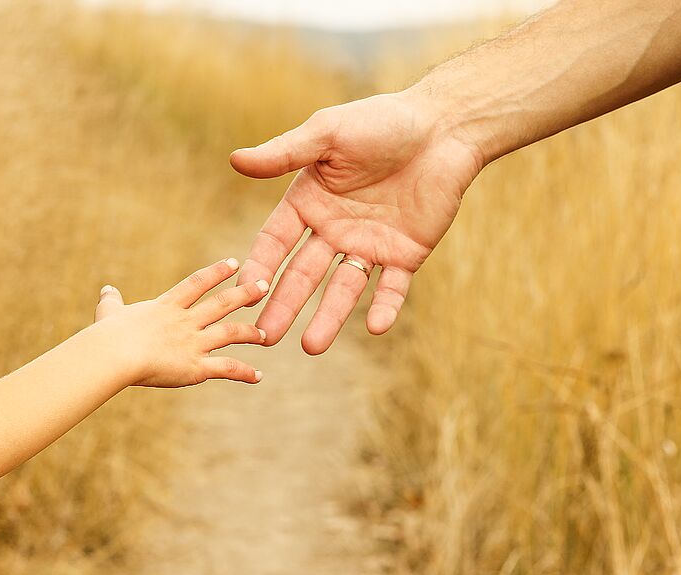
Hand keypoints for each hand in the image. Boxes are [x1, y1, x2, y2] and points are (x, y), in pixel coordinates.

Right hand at [94, 258, 268, 386]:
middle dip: (245, 294)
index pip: (197, 283)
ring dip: (249, 333)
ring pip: (230, 333)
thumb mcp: (109, 313)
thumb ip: (111, 301)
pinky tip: (258, 376)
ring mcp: (193, 343)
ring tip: (264, 334)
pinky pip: (227, 369)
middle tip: (265, 285)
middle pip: (222, 303)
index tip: (234, 263)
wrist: (116, 353)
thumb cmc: (108, 335)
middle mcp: (185, 322)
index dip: (217, 272)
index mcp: (167, 307)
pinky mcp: (196, 367)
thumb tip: (107, 289)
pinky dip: (245, 373)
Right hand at [230, 91, 482, 353]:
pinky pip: (393, 287)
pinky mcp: (405, 255)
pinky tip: (374, 326)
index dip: (261, 265)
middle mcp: (334, 230)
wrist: (445, 127)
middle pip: (303, 274)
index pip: (277, 241)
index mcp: (309, 202)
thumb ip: (285, 153)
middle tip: (265, 337)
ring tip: (312, 347)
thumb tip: (235, 160)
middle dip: (284, 305)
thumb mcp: (329, 134)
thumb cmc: (383, 121)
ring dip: (328, 318)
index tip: (245, 291)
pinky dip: (385, 307)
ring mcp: (369, 245)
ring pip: (344, 289)